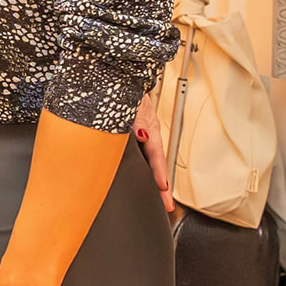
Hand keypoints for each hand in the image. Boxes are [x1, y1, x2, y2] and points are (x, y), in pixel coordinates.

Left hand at [131, 89, 175, 216]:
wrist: (119, 80)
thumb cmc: (126, 91)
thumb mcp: (132, 106)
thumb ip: (137, 121)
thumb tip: (144, 136)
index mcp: (151, 129)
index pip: (158, 156)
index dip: (160, 173)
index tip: (164, 189)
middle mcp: (147, 136)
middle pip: (156, 164)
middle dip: (161, 186)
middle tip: (167, 206)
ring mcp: (139, 138)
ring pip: (148, 162)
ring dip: (152, 179)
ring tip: (156, 198)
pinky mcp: (130, 138)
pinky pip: (138, 157)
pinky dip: (141, 170)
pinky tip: (136, 179)